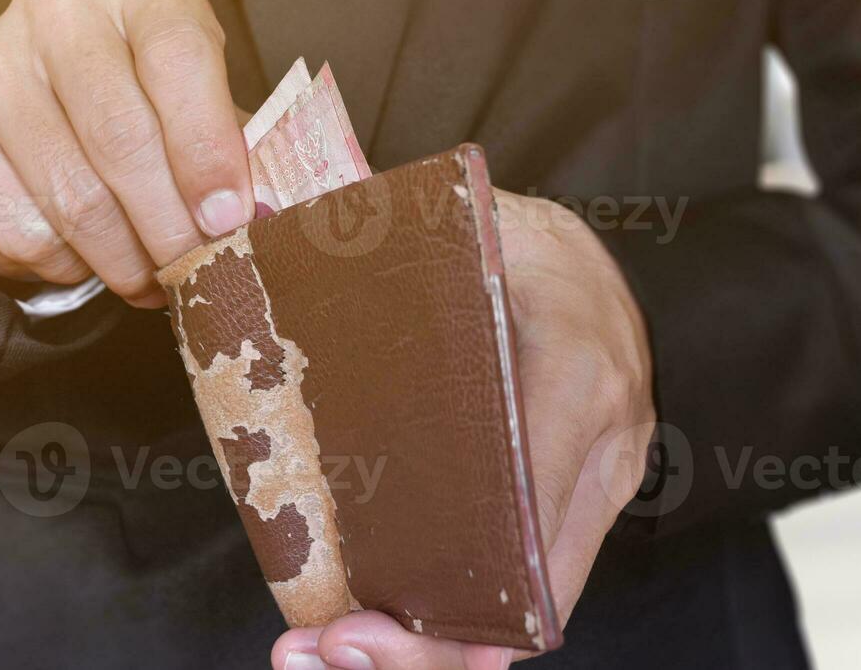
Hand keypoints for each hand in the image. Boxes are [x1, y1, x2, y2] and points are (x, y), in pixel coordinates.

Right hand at [0, 0, 253, 307]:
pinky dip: (63, 264)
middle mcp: (56, 12)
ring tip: (150, 277)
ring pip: (71, 196)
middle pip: (120, 136)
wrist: (54, 97)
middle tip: (196, 270)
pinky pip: (17, 228)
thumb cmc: (150, 103)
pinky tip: (86, 256)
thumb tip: (250, 217)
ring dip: (122, 259)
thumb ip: (232, 150)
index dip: (208, 148)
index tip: (229, 217)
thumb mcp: (204, 102)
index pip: (178, 57)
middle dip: (168, 225)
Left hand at [272, 190, 655, 669]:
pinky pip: (530, 579)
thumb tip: (257, 232)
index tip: (354, 625)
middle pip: (522, 592)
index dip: (440, 599)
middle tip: (332, 650)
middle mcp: (603, 446)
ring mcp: (604, 482)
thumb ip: (372, 250)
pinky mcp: (585, 503)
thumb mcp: (458, 237)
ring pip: (530, 603)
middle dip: (426, 649)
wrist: (587, 252)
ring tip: (337, 651)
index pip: (514, 521)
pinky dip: (466, 620)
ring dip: (440, 648)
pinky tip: (392, 635)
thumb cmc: (511, 243)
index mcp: (570, 375)